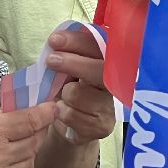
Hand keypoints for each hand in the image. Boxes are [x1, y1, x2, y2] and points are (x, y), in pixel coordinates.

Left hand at [43, 27, 116, 146]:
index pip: (100, 47)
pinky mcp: (102, 127)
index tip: (55, 40)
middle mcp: (117, 85)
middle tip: (50, 60)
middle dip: (73, 63)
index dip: (77, 42)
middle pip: (99, 71)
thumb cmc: (70, 91)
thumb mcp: (69, 70)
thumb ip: (69, 54)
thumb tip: (56, 41)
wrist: (70, 127)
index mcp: (111, 65)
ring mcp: (111, 108)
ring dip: (63, 94)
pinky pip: (71, 114)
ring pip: (78, 94)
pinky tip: (64, 112)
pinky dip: (61, 112)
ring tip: (63, 97)